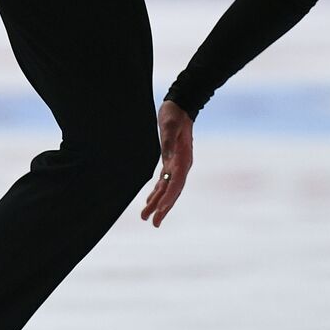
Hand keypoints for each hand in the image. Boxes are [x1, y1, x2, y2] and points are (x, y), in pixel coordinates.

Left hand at [140, 100, 193, 227]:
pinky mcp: (170, 162)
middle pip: (173, 192)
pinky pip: (164, 182)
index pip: (176, 184)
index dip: (168, 198)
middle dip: (163, 208)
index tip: (160, 210)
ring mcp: (176, 165)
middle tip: (153, 223)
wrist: (180, 106)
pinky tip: (149, 201)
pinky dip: (157, 192)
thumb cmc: (175, 115)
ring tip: (146, 217)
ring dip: (157, 203)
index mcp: (183, 160)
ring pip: (167, 189)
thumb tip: (167, 155)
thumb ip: (169, 140)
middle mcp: (182, 166)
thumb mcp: (170, 125)